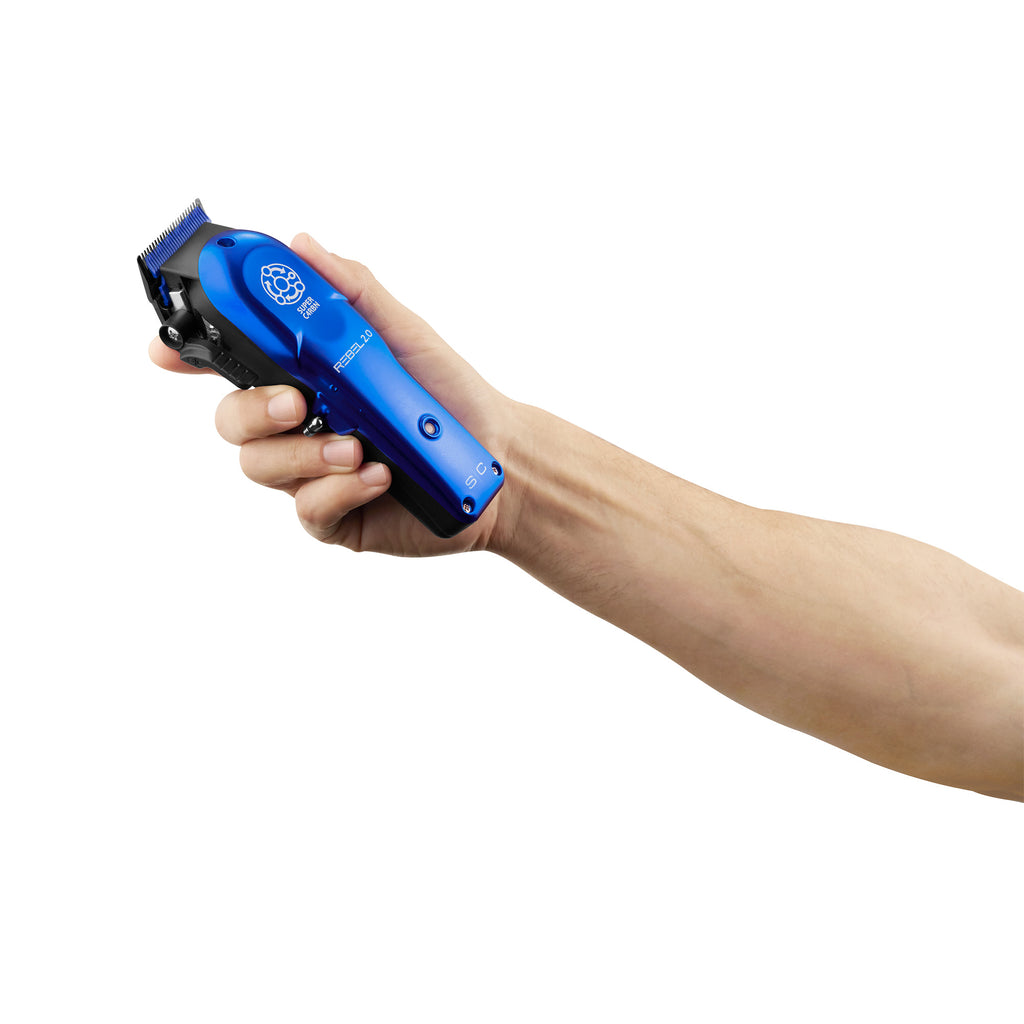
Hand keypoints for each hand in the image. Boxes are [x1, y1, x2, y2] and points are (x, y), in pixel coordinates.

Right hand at [149, 233, 520, 556]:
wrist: (495, 457)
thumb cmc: (447, 395)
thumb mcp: (403, 333)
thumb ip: (352, 294)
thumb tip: (302, 246)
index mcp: (305, 375)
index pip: (233, 363)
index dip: (190, 355)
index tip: (166, 350)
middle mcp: (299, 424)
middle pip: (231, 420)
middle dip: (254, 410)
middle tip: (299, 402)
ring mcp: (311, 472)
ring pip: (260, 467)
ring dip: (304, 453)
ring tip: (358, 447)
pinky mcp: (334, 515)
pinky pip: (307, 507)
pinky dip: (340, 489)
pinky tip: (379, 476)